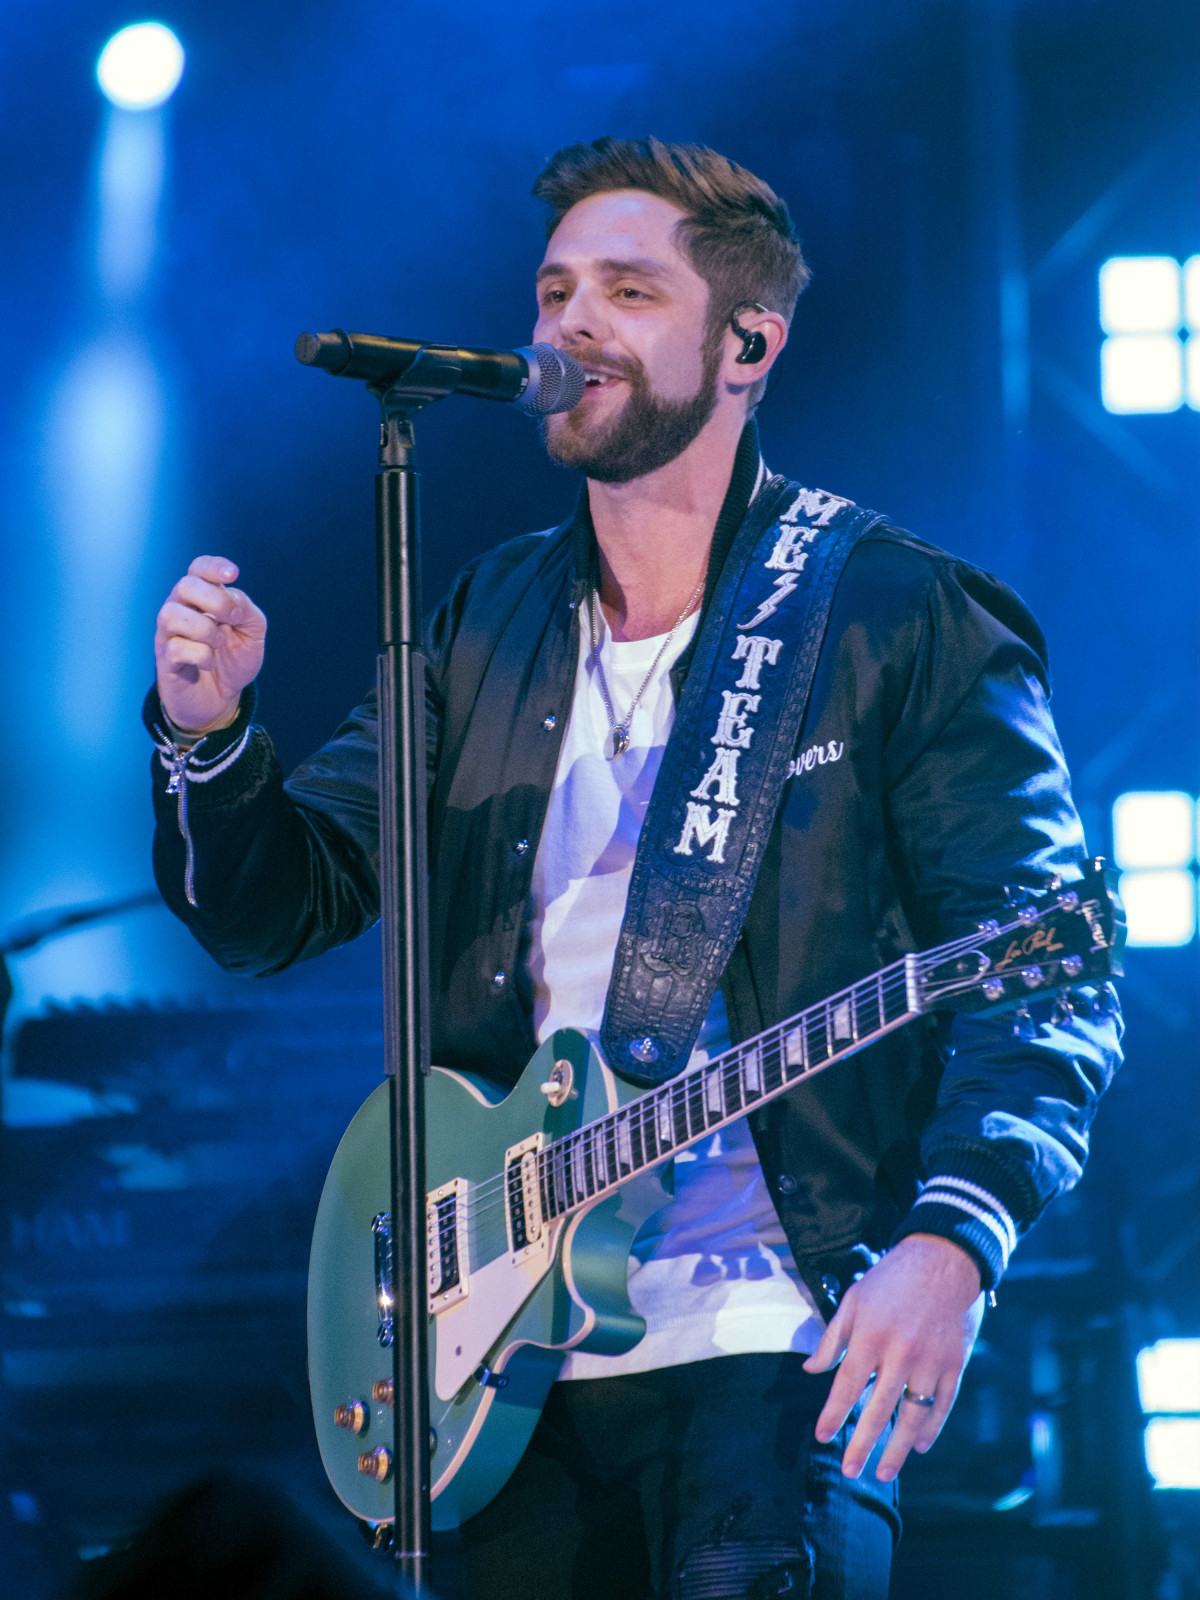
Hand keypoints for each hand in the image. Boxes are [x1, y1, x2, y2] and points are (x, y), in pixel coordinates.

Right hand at [154, 556, 266, 733]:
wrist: (222, 699)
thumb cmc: (233, 660)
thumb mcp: (252, 633)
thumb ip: (247, 610)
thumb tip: (231, 599)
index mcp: (202, 598)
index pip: (198, 569)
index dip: (213, 566)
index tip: (233, 574)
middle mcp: (181, 609)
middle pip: (185, 585)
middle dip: (215, 599)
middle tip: (234, 619)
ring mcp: (169, 633)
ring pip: (171, 614)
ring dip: (204, 629)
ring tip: (218, 643)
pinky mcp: (165, 659)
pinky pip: (176, 648)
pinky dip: (200, 655)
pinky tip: (208, 662)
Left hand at [802, 1234, 983, 1481]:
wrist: (944, 1258)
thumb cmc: (891, 1278)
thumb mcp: (854, 1299)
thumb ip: (832, 1338)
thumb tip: (811, 1371)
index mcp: (871, 1336)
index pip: (848, 1386)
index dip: (833, 1414)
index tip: (822, 1437)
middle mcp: (901, 1353)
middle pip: (878, 1410)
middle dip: (862, 1444)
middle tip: (851, 1471)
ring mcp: (931, 1362)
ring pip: (913, 1416)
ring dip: (897, 1449)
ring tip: (884, 1473)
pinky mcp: (955, 1364)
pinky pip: (942, 1405)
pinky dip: (931, 1429)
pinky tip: (918, 1446)